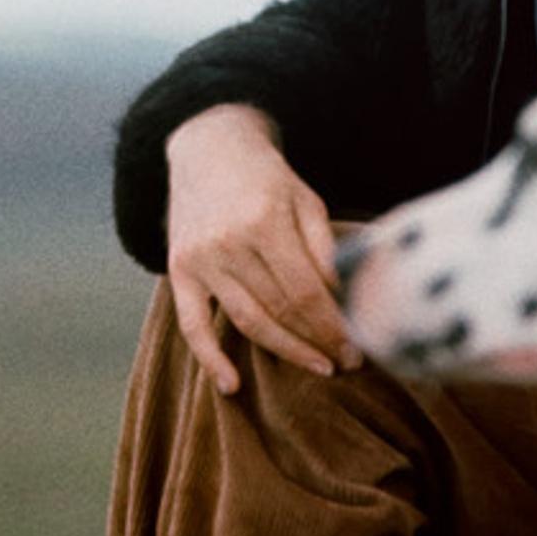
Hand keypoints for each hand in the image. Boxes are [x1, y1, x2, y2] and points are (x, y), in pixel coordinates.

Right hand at [162, 103, 356, 395]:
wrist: (208, 150)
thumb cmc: (266, 178)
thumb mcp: (306, 199)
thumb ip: (324, 248)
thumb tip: (343, 300)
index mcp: (264, 222)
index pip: (305, 291)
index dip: (333, 326)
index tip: (357, 347)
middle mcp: (228, 243)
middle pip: (279, 310)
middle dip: (317, 341)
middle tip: (346, 361)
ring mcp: (200, 260)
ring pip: (246, 321)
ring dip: (285, 351)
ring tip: (317, 366)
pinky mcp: (179, 271)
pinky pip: (191, 324)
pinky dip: (209, 358)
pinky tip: (231, 385)